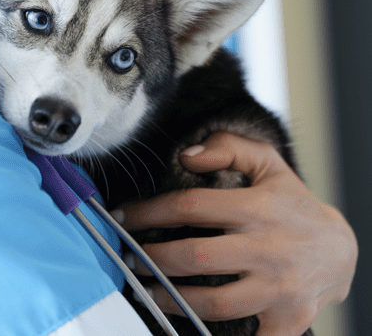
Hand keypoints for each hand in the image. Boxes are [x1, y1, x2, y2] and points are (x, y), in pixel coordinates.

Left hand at [114, 132, 357, 335]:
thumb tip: (186, 155)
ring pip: (213, 303)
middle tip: (130, 257)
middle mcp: (267, 249)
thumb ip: (228, 148)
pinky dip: (212, 335)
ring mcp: (278, 289)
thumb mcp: (268, 164)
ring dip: (171, 300)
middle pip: (195, 257)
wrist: (342, 249)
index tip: (123, 216)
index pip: (190, 206)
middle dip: (152, 258)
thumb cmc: (293, 205)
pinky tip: (187, 326)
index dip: (149, 211)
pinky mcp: (287, 320)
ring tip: (147, 291)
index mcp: (257, 209)